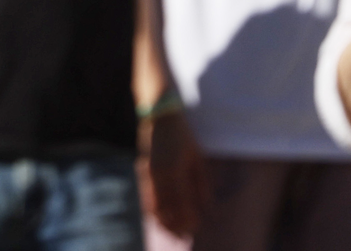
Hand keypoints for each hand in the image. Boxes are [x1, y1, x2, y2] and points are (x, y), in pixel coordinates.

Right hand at [142, 110, 209, 237]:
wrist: (158, 115)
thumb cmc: (182, 135)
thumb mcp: (197, 157)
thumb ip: (202, 183)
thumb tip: (208, 206)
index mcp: (175, 171)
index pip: (182, 204)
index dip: (188, 219)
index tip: (195, 229)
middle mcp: (159, 175)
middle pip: (166, 209)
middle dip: (175, 225)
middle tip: (182, 237)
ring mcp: (148, 173)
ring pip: (154, 205)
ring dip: (163, 221)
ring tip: (171, 231)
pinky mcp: (142, 170)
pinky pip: (146, 196)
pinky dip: (152, 210)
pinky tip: (158, 217)